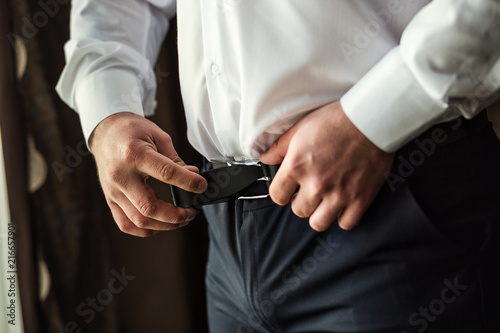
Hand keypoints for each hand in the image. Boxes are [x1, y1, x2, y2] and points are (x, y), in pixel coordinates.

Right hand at [89, 112, 206, 236]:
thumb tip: (193, 177)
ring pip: (139, 220)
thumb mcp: (158, 137)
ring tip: (181, 220)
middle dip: (176, 215)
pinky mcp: (110, 199)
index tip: (202, 186)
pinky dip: (145, 230)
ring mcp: (113, 190)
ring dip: (164, 225)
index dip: (188, 182)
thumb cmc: (133, 131)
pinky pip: (126, 224)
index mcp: (134, 154)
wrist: (106, 131)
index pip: (166, 173)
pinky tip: (160, 225)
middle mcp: (121, 175)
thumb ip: (175, 160)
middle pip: (149, 207)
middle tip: (191, 212)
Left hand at [260, 101, 393, 230]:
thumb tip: (266, 159)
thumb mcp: (300, 128)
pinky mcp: (360, 199)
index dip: (281, 192)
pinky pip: (345, 223)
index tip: (288, 189)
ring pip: (319, 223)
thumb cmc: (336, 120)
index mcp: (297, 166)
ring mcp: (339, 194)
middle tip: (309, 191)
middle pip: (298, 210)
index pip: (277, 195)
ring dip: (319, 213)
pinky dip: (343, 217)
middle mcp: (316, 184)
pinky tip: (342, 204)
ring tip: (323, 200)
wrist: (370, 120)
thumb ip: (279, 147)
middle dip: (301, 201)